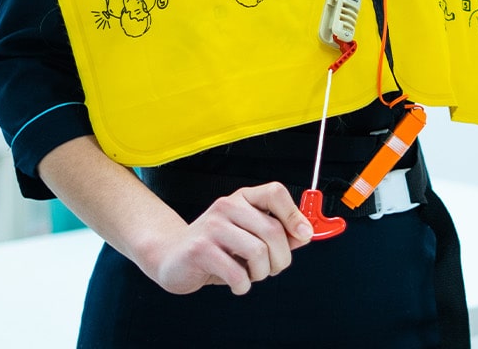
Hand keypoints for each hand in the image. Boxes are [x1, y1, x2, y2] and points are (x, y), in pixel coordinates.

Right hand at [142, 182, 313, 295]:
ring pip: (259, 252)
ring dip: (261, 273)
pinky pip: (238, 273)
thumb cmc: (216, 248)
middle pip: (273, 230)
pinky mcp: (200, 249)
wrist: (172, 257)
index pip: (275, 193)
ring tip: (250, 275)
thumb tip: (306, 233)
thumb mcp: (248, 236)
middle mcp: (227, 206)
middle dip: (281, 259)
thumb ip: (278, 234)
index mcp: (242, 199)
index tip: (303, 236)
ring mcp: (212, 226)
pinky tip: (236, 283)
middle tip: (271, 269)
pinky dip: (243, 285)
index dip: (295, 215)